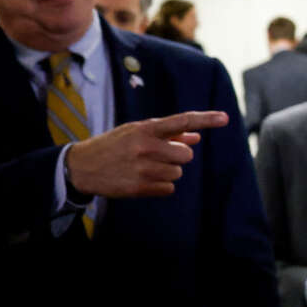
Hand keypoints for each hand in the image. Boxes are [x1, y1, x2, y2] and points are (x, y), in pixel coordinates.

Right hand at [65, 111, 228, 197]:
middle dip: (178, 156)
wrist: (81, 167)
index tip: (225, 118)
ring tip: (146, 167)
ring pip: (178, 173)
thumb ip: (167, 133)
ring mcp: (142, 168)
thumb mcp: (136, 132)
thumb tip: (196, 137)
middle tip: (159, 156)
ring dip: (168, 171)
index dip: (206, 119)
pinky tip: (144, 179)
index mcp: (146, 129)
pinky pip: (169, 188)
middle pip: (186, 155)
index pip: (182, 120)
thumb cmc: (114, 145)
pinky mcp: (139, 187)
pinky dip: (161, 185)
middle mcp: (146, 146)